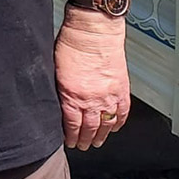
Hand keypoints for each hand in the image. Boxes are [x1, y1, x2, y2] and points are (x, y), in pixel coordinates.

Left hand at [55, 9, 129, 148]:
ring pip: (107, 125)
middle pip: (90, 129)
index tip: (69, 142)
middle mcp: (92, 100)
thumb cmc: (71, 45)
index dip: (70, 137)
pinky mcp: (122, 90)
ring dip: (102, 136)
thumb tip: (60, 106)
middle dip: (85, 140)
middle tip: (82, 146)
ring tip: (97, 142)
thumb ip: (60, 92)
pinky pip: (122, 113)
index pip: (71, 125)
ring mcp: (109, 96)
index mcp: (72, 96)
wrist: (93, 32)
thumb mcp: (56, 71)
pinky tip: (115, 128)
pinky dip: (119, 123)